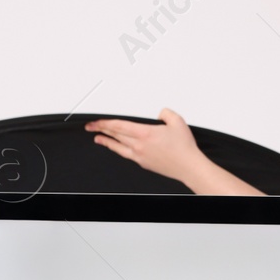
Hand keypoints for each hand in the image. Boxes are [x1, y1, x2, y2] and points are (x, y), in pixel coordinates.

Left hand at [84, 109, 204, 183]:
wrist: (188, 166)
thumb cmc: (184, 148)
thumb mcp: (177, 121)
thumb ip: (165, 113)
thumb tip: (159, 113)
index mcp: (144, 133)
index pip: (118, 126)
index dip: (104, 124)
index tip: (95, 122)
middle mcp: (139, 146)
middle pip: (115, 136)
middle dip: (101, 130)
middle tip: (91, 127)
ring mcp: (139, 156)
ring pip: (118, 147)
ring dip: (106, 142)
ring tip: (98, 138)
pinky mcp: (143, 163)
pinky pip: (126, 154)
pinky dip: (118, 149)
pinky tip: (117, 148)